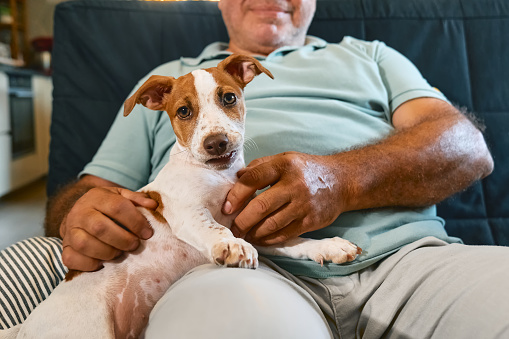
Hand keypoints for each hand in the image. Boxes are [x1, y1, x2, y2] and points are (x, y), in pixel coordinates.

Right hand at [61, 187, 157, 270]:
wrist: (80, 213)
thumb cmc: (107, 207)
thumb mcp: (121, 196)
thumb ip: (137, 200)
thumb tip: (152, 206)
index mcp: (96, 197)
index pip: (117, 207)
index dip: (135, 221)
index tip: (147, 233)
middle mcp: (80, 212)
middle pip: (100, 228)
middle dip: (123, 239)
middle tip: (135, 245)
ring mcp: (70, 231)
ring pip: (85, 244)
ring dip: (108, 252)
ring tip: (120, 253)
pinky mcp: (65, 248)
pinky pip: (72, 259)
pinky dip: (90, 264)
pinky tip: (103, 262)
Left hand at [223, 152, 343, 245]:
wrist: (342, 181)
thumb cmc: (306, 169)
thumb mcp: (285, 159)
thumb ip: (260, 166)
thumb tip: (237, 178)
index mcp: (284, 165)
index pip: (253, 179)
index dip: (236, 195)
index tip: (226, 207)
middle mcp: (294, 185)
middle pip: (261, 206)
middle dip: (242, 220)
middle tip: (233, 227)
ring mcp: (304, 205)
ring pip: (271, 224)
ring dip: (253, 233)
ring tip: (244, 234)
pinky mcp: (311, 221)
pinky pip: (285, 234)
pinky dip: (269, 239)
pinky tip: (260, 238)